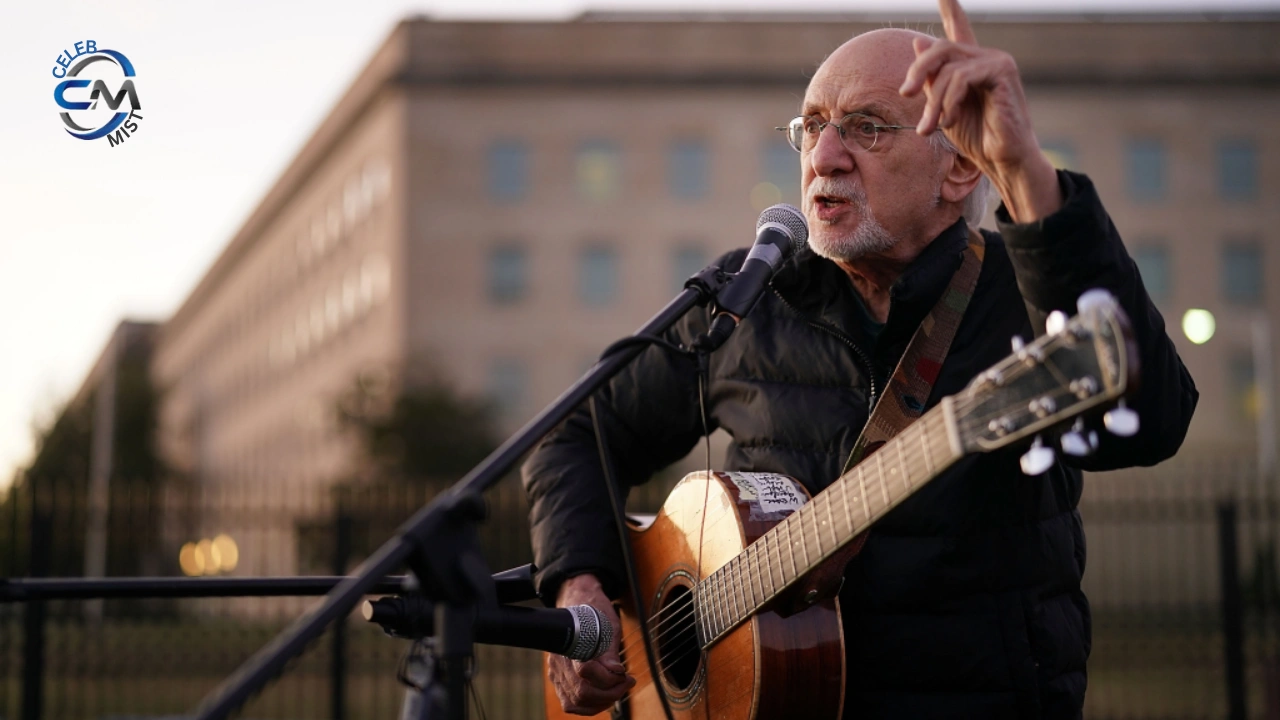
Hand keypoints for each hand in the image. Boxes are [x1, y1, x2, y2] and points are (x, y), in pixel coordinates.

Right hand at [548, 574, 634, 714]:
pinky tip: (603, 697)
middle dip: (609, 694)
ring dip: (600, 703)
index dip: (610, 679)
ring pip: (574, 702)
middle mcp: (559, 660)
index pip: (586, 673)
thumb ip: (610, 650)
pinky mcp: (559, 678)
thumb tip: (616, 671)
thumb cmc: (595, 612)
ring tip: (616, 691)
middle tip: (626, 683)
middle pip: (581, 692)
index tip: (626, 674)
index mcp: (571, 644)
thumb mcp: (608, 624)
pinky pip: (570, 702)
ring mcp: (557, 671)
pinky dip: (588, 706)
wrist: (578, 602)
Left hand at [899, 0, 1060, 221]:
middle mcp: (986, 57)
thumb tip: (918, 41)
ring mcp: (997, 61)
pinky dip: (949, 101)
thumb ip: (931, 78)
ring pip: (947, 67)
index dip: (951, 10)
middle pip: (939, 47)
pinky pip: (961, 77)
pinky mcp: (1002, 71)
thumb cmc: (976, 138)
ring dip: (933, 100)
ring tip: (929, 127)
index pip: (959, 30)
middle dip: (917, 70)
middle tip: (904, 93)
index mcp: (972, 65)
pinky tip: (950, 121)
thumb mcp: (942, 107)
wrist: (1003, 159)